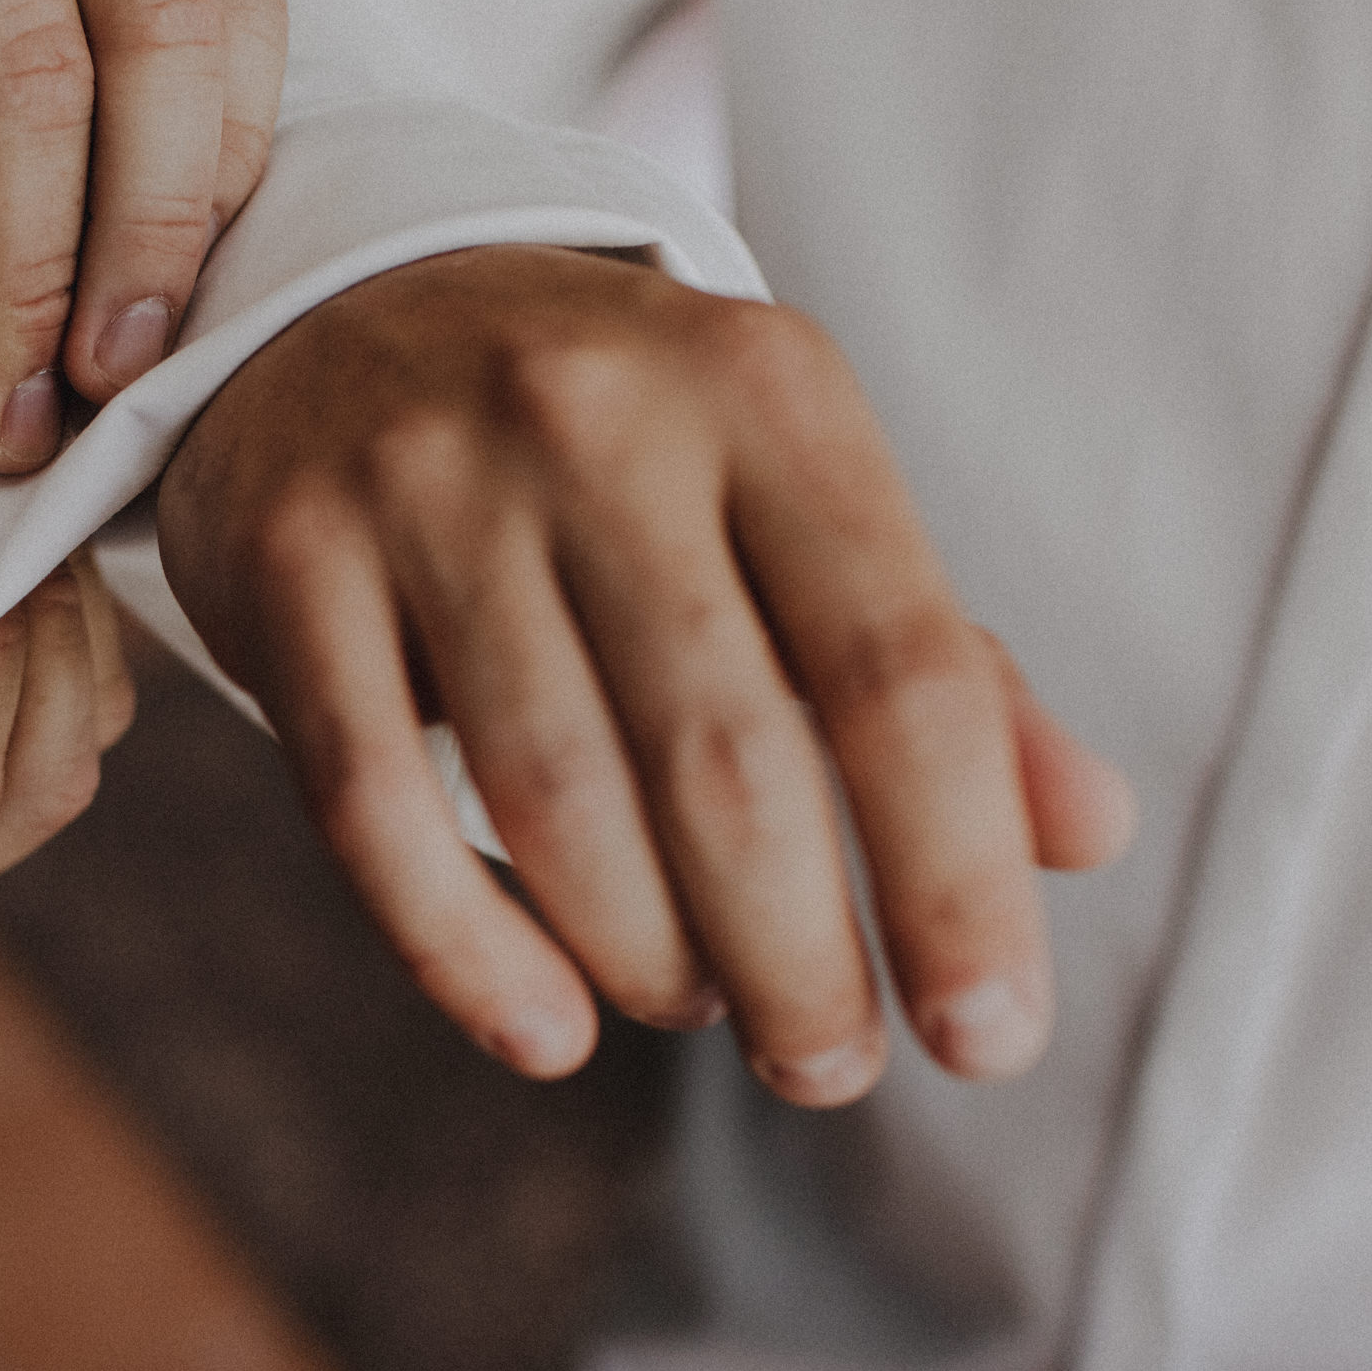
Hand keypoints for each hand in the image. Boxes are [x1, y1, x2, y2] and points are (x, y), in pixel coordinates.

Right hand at [157, 245, 1134, 1102]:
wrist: (339, 304)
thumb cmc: (615, 447)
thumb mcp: (791, 497)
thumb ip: (940, 659)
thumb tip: (1086, 833)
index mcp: (765, 388)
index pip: (900, 668)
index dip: (957, 877)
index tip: (988, 1039)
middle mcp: (595, 413)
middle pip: (727, 757)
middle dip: (800, 960)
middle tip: (829, 1066)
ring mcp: (423, 480)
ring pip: (552, 795)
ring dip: (646, 960)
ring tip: (694, 1005)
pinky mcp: (286, 557)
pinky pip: (372, 805)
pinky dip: (465, 951)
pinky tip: (544, 1032)